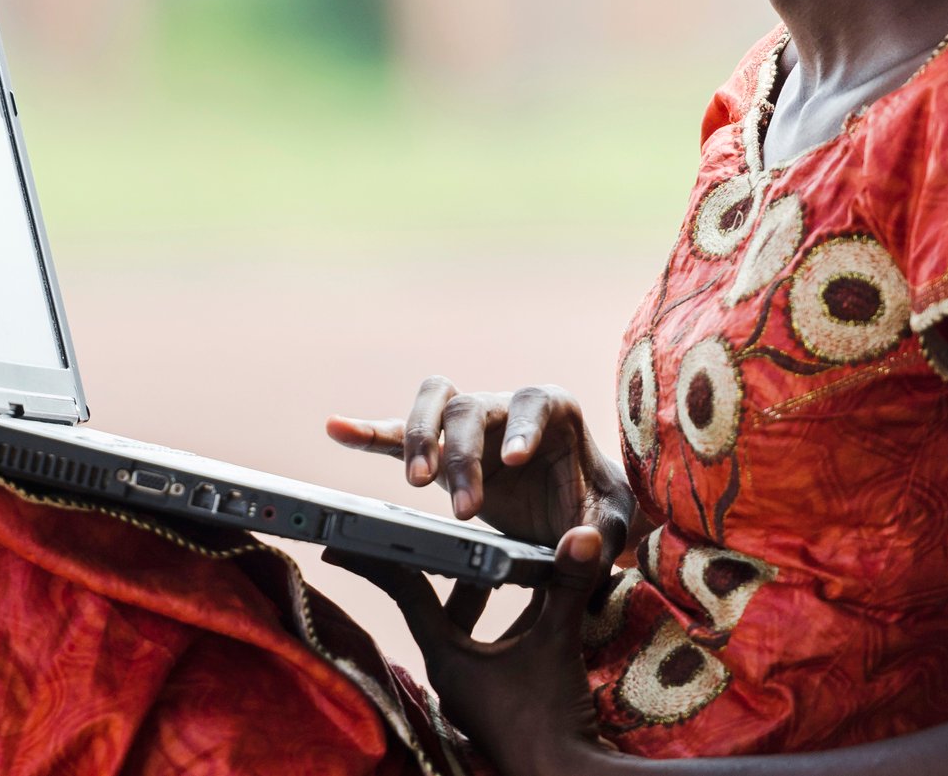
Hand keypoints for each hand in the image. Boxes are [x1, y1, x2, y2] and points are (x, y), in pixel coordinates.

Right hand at [327, 380, 637, 556]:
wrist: (573, 516)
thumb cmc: (595, 510)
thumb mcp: (610, 522)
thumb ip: (601, 534)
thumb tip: (579, 544)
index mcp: (553, 412)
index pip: (534, 403)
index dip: (523, 427)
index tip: (515, 461)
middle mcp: (505, 409)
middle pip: (473, 408)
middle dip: (464, 456)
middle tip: (464, 511)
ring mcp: (467, 428)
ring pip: (434, 406)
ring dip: (420, 441)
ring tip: (417, 485)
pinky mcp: (437, 450)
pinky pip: (395, 433)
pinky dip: (367, 431)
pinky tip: (337, 428)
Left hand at [330, 526, 610, 773]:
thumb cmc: (549, 719)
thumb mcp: (558, 641)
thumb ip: (567, 585)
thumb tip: (585, 533)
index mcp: (446, 658)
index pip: (405, 593)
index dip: (376, 559)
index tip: (340, 540)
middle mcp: (453, 674)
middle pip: (441, 606)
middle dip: (450, 570)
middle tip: (444, 535)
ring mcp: (475, 693)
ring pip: (471, 630)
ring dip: (486, 598)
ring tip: (507, 563)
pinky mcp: (500, 704)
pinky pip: (497, 651)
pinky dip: (513, 625)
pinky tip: (541, 605)